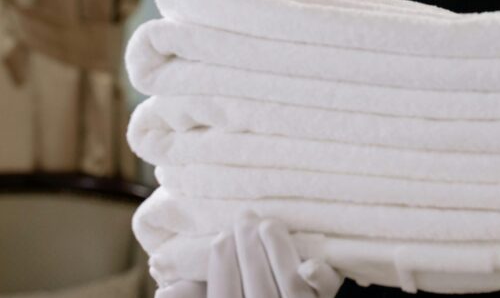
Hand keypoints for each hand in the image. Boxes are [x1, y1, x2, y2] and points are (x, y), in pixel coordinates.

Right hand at [154, 211, 342, 297]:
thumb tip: (165, 289)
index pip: (225, 296)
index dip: (221, 266)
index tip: (220, 236)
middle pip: (257, 287)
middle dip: (249, 249)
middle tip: (244, 216)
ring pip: (290, 286)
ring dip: (279, 251)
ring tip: (268, 223)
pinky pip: (326, 297)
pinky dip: (320, 281)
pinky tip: (312, 263)